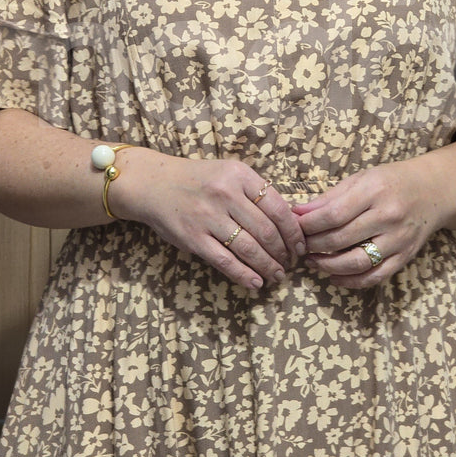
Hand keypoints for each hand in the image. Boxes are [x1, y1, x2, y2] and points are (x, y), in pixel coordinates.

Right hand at [116, 153, 306, 291]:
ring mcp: (208, 216)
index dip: (294, 232)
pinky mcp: (193, 237)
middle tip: (289, 265)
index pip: (278, 208)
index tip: (300, 246)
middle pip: (266, 231)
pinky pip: (225, 261)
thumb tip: (289, 222)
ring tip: (276, 276)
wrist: (155, 183)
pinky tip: (255, 283)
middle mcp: (225, 193)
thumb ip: (255, 193)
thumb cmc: (198, 180)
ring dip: (267, 266)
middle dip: (283, 253)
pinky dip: (243, 275)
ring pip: (249, 248)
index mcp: (240, 175)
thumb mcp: (229, 173)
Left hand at [292, 161, 440, 287]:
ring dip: (328, 265)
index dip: (309, 224)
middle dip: (313, 244)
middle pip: (341, 238)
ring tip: (312, 261)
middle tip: (299, 245)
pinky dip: (351, 281)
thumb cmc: (392, 181)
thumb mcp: (362, 178)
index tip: (294, 225)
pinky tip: (334, 276)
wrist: (434, 191)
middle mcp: (388, 216)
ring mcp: (398, 239)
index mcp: (374, 191)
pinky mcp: (405, 257)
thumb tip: (298, 212)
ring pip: (356, 262)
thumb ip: (330, 197)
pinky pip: (375, 276)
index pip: (333, 214)